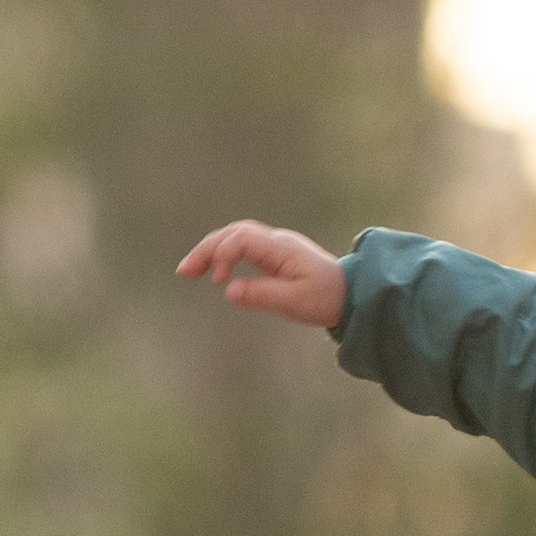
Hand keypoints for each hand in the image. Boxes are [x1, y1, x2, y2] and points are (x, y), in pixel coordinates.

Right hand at [177, 222, 347, 328]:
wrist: (352, 293)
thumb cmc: (326, 298)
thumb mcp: (295, 302)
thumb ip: (262, 295)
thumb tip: (229, 291)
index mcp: (281, 248)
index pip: (241, 239)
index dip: (222, 255)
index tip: (216, 281)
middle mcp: (276, 241)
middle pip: (233, 233)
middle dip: (206, 250)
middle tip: (183, 273)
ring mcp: (275, 245)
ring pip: (235, 237)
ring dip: (211, 250)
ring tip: (190, 272)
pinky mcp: (275, 254)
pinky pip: (243, 246)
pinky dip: (224, 254)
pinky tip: (214, 270)